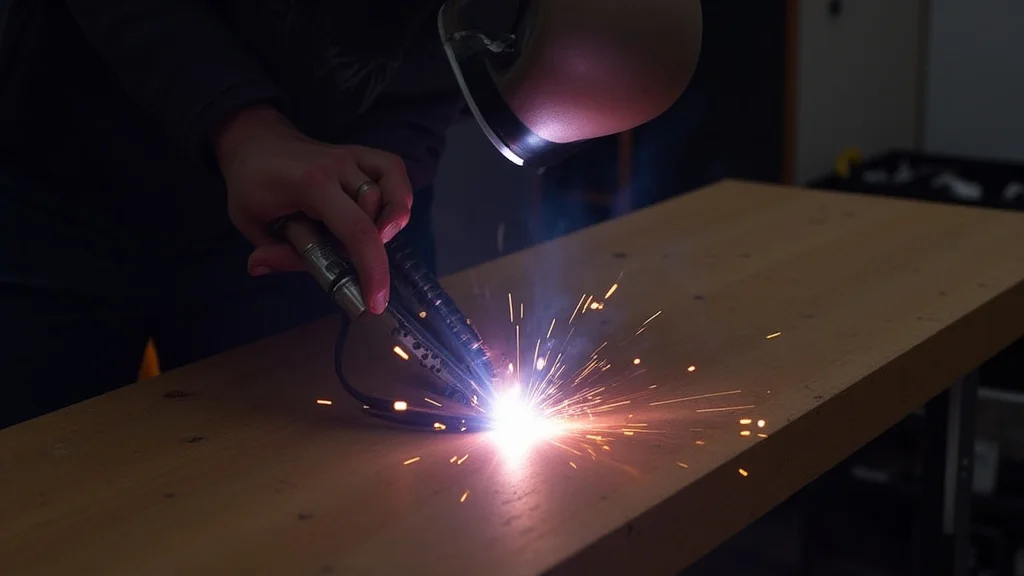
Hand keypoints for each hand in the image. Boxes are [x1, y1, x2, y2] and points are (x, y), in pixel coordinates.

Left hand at [214, 105, 412, 313]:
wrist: (256, 141)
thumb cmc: (251, 183)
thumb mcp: (250, 220)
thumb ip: (275, 250)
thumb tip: (265, 270)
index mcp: (312, 184)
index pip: (357, 230)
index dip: (372, 270)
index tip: (375, 303)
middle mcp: (340, 167)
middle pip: (380, 213)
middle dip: (373, 251)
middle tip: (347, 262)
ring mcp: (354, 157)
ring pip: (394, 191)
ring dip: (390, 223)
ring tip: (371, 239)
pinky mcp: (363, 154)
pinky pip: (395, 170)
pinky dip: (400, 195)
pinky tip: (386, 216)